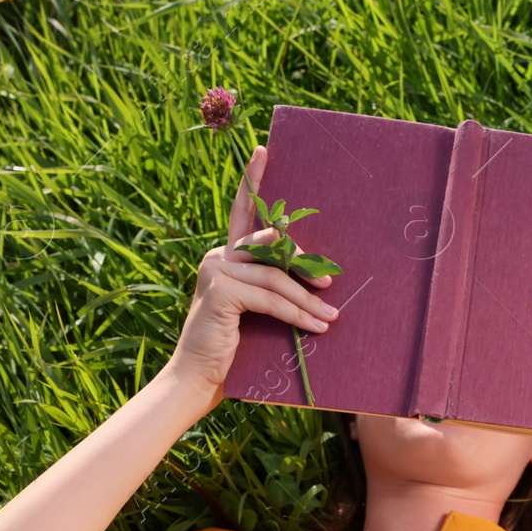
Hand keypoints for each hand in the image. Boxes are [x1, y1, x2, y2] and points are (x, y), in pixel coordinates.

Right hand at [163, 145, 341, 409]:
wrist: (199, 380)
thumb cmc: (234, 349)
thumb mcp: (258, 311)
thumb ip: (273, 287)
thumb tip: (318, 280)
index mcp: (225, 256)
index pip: (241, 213)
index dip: (252, 181)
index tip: (263, 151)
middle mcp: (218, 257)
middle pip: (272, 247)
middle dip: (304, 263)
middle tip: (330, 280)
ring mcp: (216, 270)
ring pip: (276, 276)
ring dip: (308, 299)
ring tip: (332, 317)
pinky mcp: (222, 290)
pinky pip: (271, 297)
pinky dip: (298, 314)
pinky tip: (317, 326)